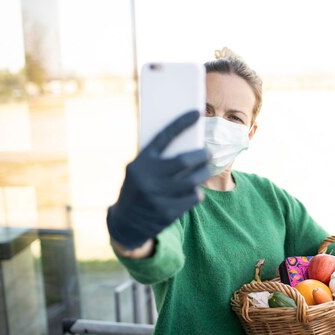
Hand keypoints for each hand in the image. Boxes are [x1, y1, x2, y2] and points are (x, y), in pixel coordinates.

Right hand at [107, 110, 210, 249]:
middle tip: (208, 153)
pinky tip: (194, 191)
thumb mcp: (140, 170)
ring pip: (194, 180)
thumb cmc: (138, 188)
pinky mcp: (168, 212)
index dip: (182, 123)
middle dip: (202, 155)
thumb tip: (189, 145)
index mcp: (141, 162)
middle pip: (186, 160)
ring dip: (204, 174)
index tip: (198, 112)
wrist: (126, 223)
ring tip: (205, 170)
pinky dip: (197, 193)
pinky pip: (194, 197)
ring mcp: (158, 196)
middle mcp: (148, 177)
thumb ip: (159, 160)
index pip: (164, 136)